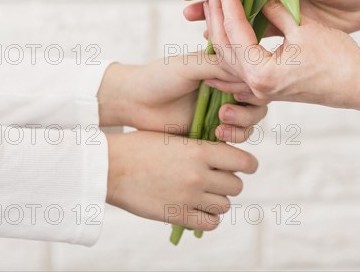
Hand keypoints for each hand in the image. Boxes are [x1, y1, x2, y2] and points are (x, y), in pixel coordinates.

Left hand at [98, 55, 266, 142]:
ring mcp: (222, 108)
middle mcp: (227, 86)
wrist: (134, 102)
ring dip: (243, 124)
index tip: (233, 90)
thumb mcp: (189, 65)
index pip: (253, 75)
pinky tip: (217, 134)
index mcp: (223, 66)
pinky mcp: (214, 129)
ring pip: (252, 119)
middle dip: (249, 109)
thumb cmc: (158, 77)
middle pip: (258, 99)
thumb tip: (247, 74)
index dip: (250, 85)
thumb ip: (218, 66)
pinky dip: (234, 136)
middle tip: (226, 112)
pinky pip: (237, 136)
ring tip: (221, 125)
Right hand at [106, 130, 257, 229]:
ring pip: (225, 205)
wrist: (111, 166)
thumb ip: (200, 147)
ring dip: (218, 200)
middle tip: (217, 179)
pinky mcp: (177, 215)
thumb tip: (224, 155)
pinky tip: (200, 209)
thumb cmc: (141, 146)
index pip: (243, 161)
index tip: (246, 166)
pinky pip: (210, 222)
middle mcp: (199, 174)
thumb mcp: (175, 137)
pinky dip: (209, 217)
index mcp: (200, 150)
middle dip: (230, 182)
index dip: (248, 164)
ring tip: (205, 193)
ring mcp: (189, 196)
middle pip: (236, 185)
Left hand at [202, 0, 359, 110]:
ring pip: (227, 58)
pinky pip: (237, 69)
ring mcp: (261, 89)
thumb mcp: (304, 28)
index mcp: (261, 71)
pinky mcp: (269, 87)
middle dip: (216, 13)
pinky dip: (227, 51)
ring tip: (213, 6)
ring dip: (218, 30)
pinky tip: (218, 41)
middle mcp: (255, 85)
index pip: (234, 27)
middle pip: (223, 44)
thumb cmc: (339, 59)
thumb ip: (276, 8)